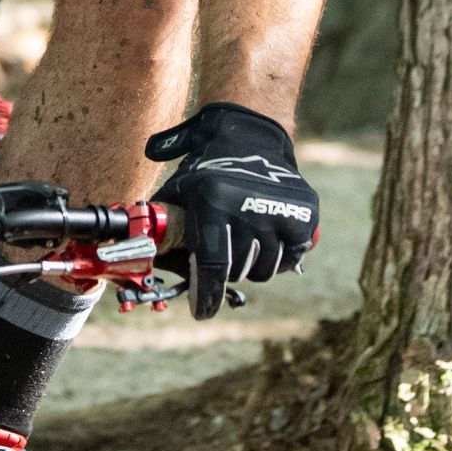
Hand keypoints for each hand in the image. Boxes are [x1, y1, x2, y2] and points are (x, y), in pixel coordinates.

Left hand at [145, 102, 319, 319]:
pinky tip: (269, 241)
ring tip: (246, 245)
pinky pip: (293, 257)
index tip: (202, 312)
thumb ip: (164, 229)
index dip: (207, 294)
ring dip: (255, 266)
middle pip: (239, 270)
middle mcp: (248, 206)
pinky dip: (281, 257)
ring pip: (267, 269)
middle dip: (228, 273)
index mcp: (213, 202)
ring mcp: (280, 208)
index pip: (214, 265)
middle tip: (224, 259)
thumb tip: (146, 267)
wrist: (249, 138)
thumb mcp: (177, 192)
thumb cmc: (204, 172)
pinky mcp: (305, 212)